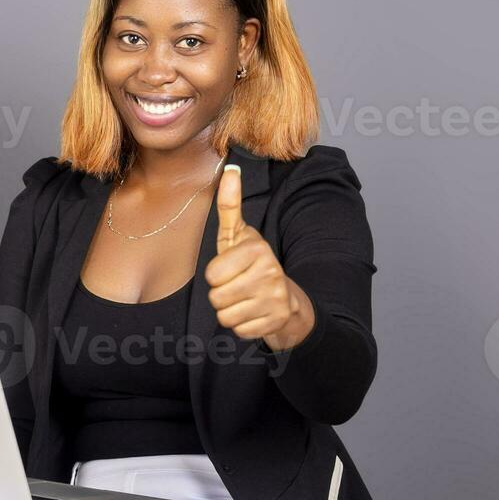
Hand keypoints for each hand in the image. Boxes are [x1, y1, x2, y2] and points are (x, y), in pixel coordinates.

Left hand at [204, 163, 315, 351]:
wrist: (286, 301)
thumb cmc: (252, 265)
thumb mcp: (238, 235)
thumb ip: (230, 206)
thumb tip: (230, 168)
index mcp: (256, 249)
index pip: (212, 274)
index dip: (216, 276)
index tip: (230, 270)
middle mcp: (270, 271)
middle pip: (216, 297)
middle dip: (221, 296)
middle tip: (238, 287)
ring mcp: (276, 297)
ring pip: (226, 316)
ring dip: (230, 312)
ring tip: (246, 300)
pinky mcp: (277, 321)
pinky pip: (239, 330)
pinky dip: (243, 326)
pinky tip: (255, 314)